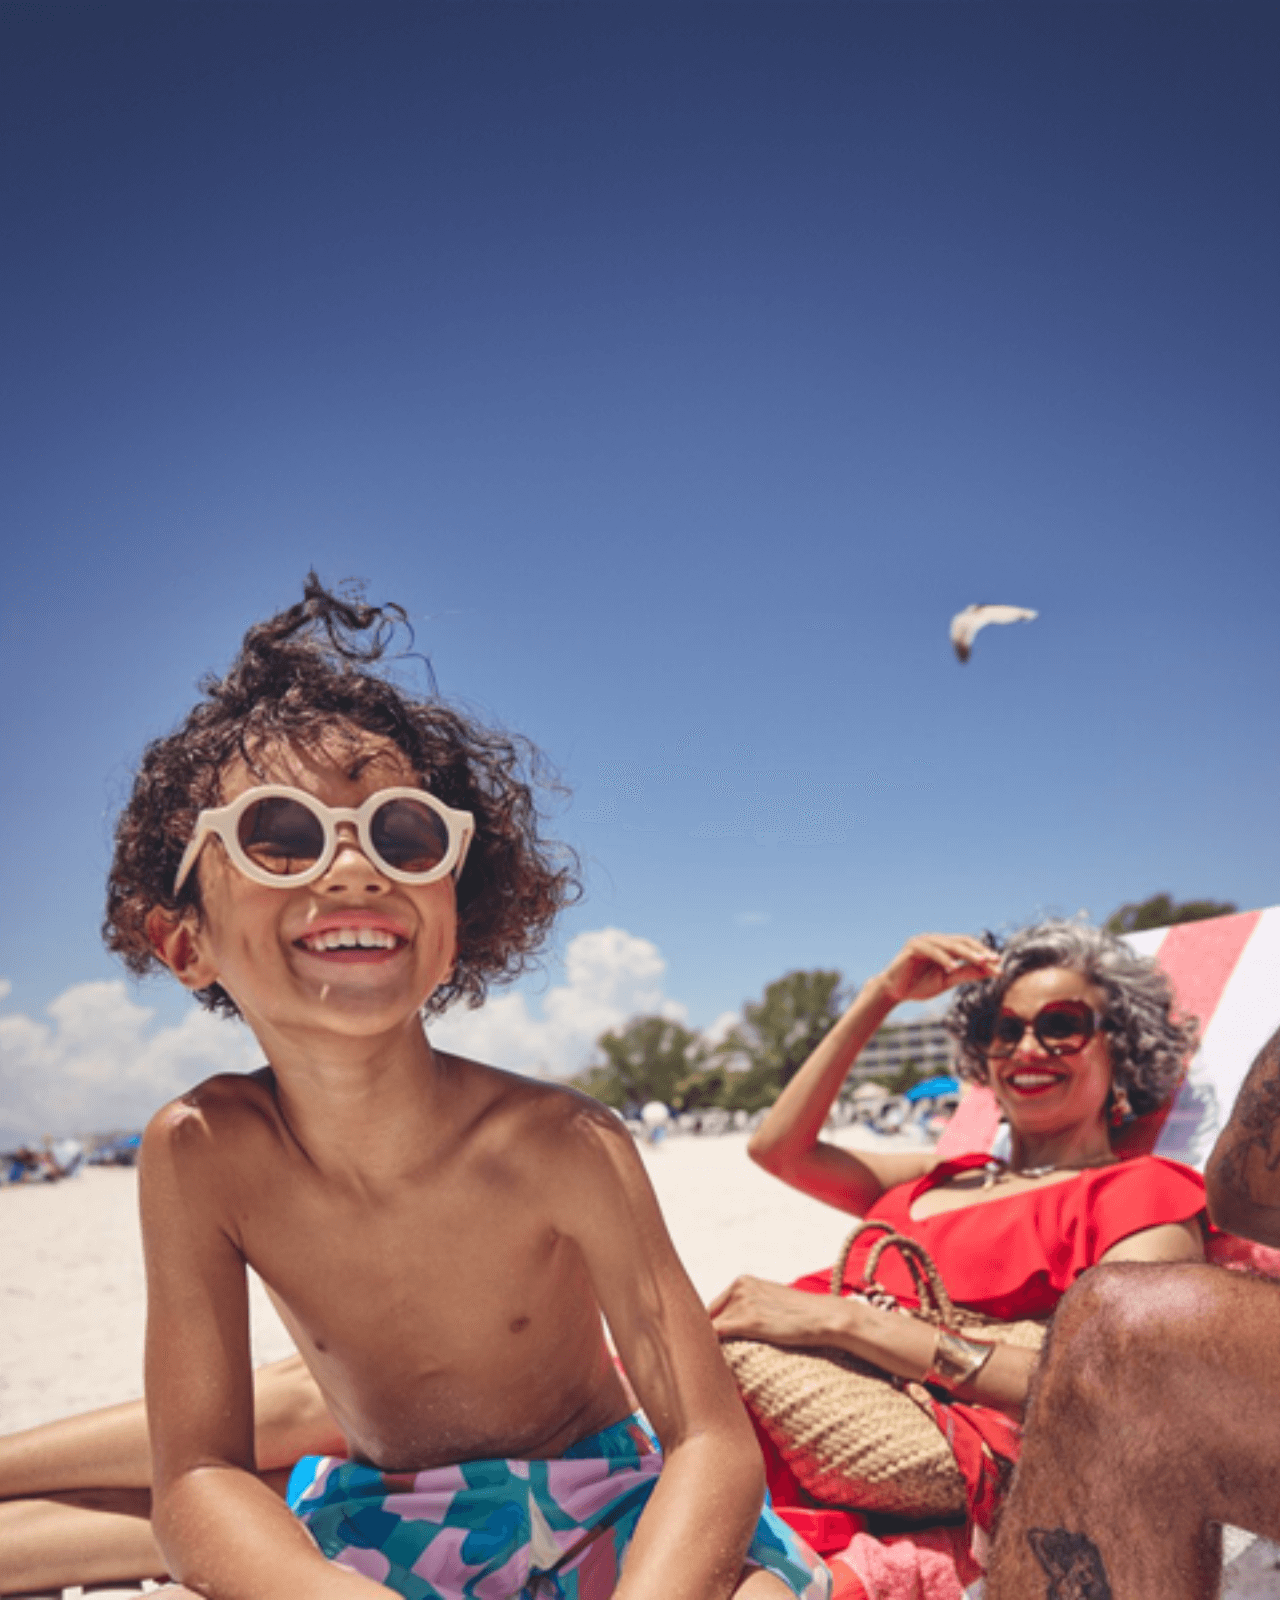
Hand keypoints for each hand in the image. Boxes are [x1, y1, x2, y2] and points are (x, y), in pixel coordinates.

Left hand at [708, 1277, 839, 1347]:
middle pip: (708, 1316)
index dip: (710, 1327)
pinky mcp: (750, 1320)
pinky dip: (714, 1347)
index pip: (713, 1307)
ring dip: (710, 1344)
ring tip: (713, 1363)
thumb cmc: (799, 1315)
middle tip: (709, 1356)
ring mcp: (744, 1302)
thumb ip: (748, 1307)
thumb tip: (731, 1326)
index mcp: (742, 1282)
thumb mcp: (768, 1301)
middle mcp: (739, 1288)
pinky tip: (716, 1360)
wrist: (822, 1317)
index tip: (709, 1344)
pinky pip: (718, 1334)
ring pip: (711, 1327)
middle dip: (706, 1335)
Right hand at [877, 933, 998, 1004]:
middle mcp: (935, 941)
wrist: (894, 992)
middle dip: (979, 951)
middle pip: (961, 942)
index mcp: (944, 947)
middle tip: (993, 960)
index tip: (999, 964)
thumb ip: (965, 974)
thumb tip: (990, 971)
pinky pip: (932, 951)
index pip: (967, 946)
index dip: (983, 954)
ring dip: (966, 953)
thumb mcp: (947, 981)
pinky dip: (943, 958)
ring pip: (949, 944)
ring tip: (981, 962)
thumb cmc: (919, 986)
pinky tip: (953, 968)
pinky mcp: (913, 946)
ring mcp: (923, 941)